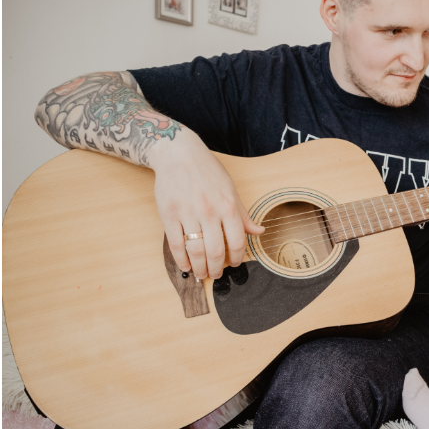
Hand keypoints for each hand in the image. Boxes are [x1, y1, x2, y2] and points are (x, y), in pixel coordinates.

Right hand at [150, 133, 263, 278]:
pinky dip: (181, 259)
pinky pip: (176, 244)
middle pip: (215, 251)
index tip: (234, 264)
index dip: (236, 258)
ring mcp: (188, 214)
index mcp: (228, 207)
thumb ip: (244, 215)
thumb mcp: (231, 190)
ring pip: (196, 251)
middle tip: (216, 274)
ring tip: (202, 273)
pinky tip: (185, 265)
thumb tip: (260, 232)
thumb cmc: (207, 171)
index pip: (236, 242)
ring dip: (200, 268)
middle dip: (217, 268)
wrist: (178, 154)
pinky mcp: (169, 214)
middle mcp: (209, 212)